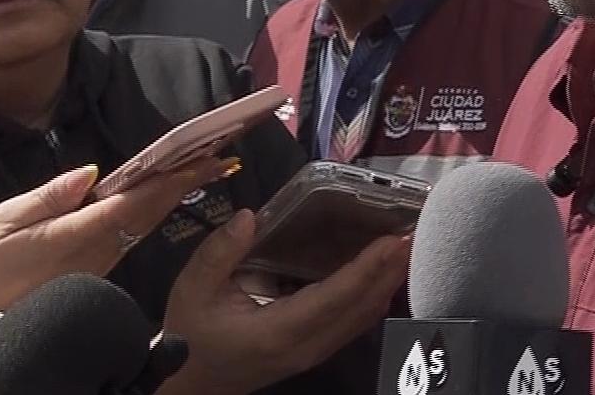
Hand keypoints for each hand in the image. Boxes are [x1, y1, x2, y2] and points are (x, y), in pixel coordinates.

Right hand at [0, 157, 236, 310]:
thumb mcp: (4, 221)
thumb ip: (48, 198)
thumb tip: (92, 174)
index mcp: (71, 237)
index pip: (129, 205)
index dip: (167, 184)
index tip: (198, 164)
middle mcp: (97, 250)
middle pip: (151, 211)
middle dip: (189, 183)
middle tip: (225, 156)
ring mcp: (103, 258)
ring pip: (149, 221)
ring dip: (182, 193)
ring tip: (214, 165)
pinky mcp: (103, 261)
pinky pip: (139, 229)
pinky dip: (163, 205)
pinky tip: (181, 188)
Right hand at [160, 209, 409, 394]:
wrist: (180, 385)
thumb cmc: (188, 336)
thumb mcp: (193, 290)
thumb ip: (221, 252)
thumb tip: (252, 216)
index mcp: (279, 331)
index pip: (336, 297)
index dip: (368, 268)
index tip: (394, 239)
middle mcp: (305, 346)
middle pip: (361, 308)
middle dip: (390, 271)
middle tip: (414, 233)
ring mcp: (312, 354)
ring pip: (362, 319)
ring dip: (385, 284)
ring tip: (404, 248)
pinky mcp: (312, 353)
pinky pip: (352, 324)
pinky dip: (372, 297)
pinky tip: (381, 274)